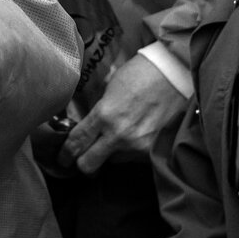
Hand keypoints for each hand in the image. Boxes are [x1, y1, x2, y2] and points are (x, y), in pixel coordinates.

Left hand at [62, 53, 187, 172]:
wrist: (176, 73)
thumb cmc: (142, 73)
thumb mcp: (110, 87)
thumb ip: (99, 110)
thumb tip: (89, 125)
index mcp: (104, 114)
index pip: (76, 142)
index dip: (66, 153)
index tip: (63, 158)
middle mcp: (119, 134)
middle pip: (88, 165)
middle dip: (82, 162)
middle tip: (83, 157)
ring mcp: (138, 145)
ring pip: (113, 161)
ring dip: (111, 153)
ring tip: (119, 136)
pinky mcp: (154, 150)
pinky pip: (134, 158)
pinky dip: (131, 151)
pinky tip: (136, 134)